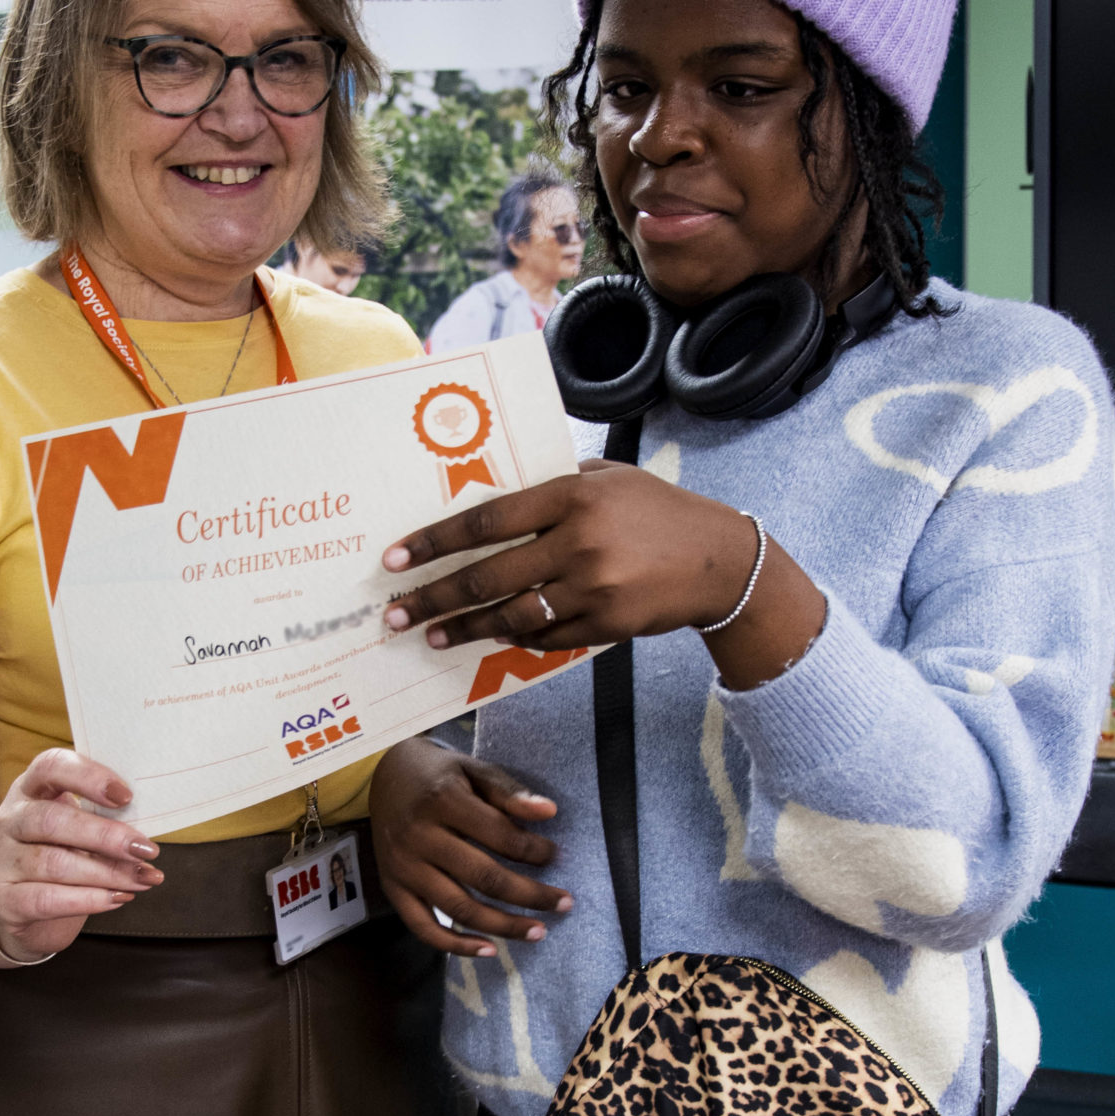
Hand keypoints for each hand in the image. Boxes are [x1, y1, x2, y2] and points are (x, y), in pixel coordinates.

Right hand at [0, 749, 160, 961]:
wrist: (22, 907)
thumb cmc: (61, 856)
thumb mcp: (77, 830)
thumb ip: (103, 821)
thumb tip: (146, 836)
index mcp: (31, 789)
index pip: (51, 767)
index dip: (88, 777)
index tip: (126, 797)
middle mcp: (8, 819)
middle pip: (52, 820)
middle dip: (105, 836)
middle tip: (146, 849)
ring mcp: (0, 860)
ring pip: (53, 863)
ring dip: (106, 873)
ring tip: (143, 879)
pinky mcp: (2, 899)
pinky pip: (46, 899)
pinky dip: (87, 900)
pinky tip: (118, 899)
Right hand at [370, 735, 570, 956]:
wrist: (383, 776)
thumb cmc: (439, 775)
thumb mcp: (473, 769)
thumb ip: (509, 792)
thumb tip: (549, 812)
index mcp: (443, 801)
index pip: (500, 836)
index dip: (535, 851)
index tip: (557, 856)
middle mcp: (419, 837)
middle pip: (484, 878)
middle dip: (530, 895)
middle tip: (564, 903)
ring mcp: (403, 867)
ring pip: (458, 908)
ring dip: (503, 926)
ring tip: (538, 931)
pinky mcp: (392, 888)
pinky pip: (423, 927)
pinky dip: (455, 946)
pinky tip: (489, 950)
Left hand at [381, 462, 825, 690]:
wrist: (719, 561)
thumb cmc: (655, 511)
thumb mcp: (606, 479)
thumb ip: (551, 485)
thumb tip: (486, 499)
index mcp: (572, 495)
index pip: (486, 520)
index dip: (435, 541)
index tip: (396, 558)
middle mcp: (579, 541)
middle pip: (487, 576)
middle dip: (434, 597)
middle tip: (397, 613)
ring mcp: (593, 587)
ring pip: (510, 615)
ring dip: (464, 629)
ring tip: (433, 635)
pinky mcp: (606, 624)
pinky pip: (545, 635)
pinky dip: (515, 637)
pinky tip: (489, 636)